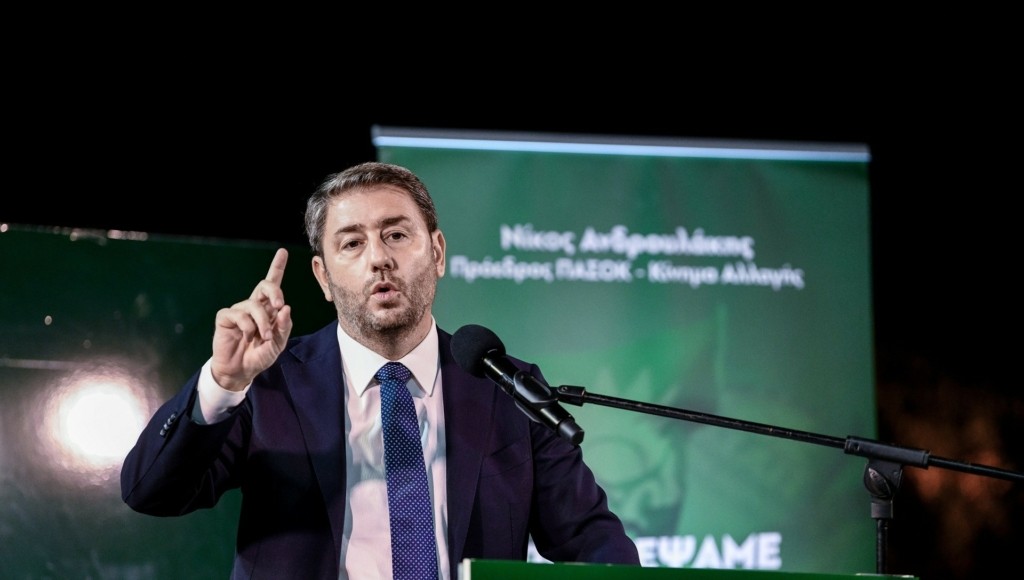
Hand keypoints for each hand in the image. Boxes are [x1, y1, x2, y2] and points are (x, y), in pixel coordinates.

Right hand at [210, 248, 293, 390]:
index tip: (282, 252)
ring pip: (253, 305)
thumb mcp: (278, 344)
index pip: (272, 284)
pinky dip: (246, 326)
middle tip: (278, 305)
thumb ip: (283, 327)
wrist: (241, 371)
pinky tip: (246, 335)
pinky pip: (238, 314)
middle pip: (265, 285)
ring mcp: (239, 311)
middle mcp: (253, 306)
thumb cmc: (259, 356)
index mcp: (268, 309)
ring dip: (262, 322)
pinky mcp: (225, 318)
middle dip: (274, 292)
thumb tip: (285, 308)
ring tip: (263, 337)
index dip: (277, 267)